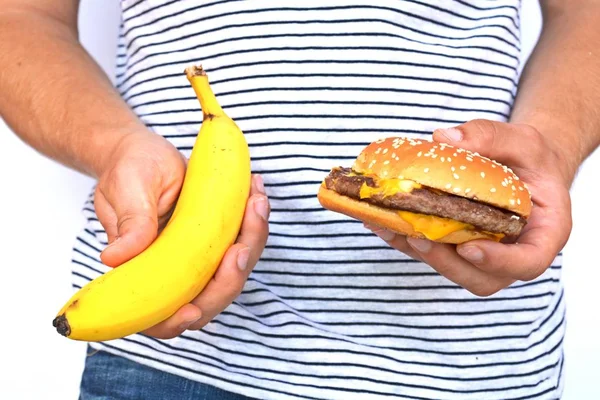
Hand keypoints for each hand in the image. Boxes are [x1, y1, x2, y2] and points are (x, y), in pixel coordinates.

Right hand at [94, 131, 269, 337]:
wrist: (144, 153)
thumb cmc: (128, 170)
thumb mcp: (126, 188)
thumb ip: (129, 222)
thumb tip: (113, 258)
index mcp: (140, 272)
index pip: (157, 315)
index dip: (174, 321)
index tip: (191, 309)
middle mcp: (172, 272)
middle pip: (208, 299)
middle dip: (230, 278)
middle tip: (240, 245)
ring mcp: (198, 259)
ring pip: (233, 271)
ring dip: (252, 241)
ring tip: (256, 202)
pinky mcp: (217, 241)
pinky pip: (242, 241)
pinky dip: (254, 223)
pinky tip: (256, 195)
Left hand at [366, 119, 573, 295]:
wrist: (523, 166)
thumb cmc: (530, 158)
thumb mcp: (521, 139)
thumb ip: (490, 137)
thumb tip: (444, 138)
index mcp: (543, 233)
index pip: (528, 262)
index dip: (499, 262)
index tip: (470, 248)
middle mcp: (512, 253)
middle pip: (483, 277)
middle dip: (447, 262)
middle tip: (418, 237)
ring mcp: (482, 255)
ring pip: (451, 268)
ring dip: (417, 251)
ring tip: (388, 226)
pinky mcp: (455, 248)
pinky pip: (431, 251)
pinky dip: (404, 238)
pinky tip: (379, 219)